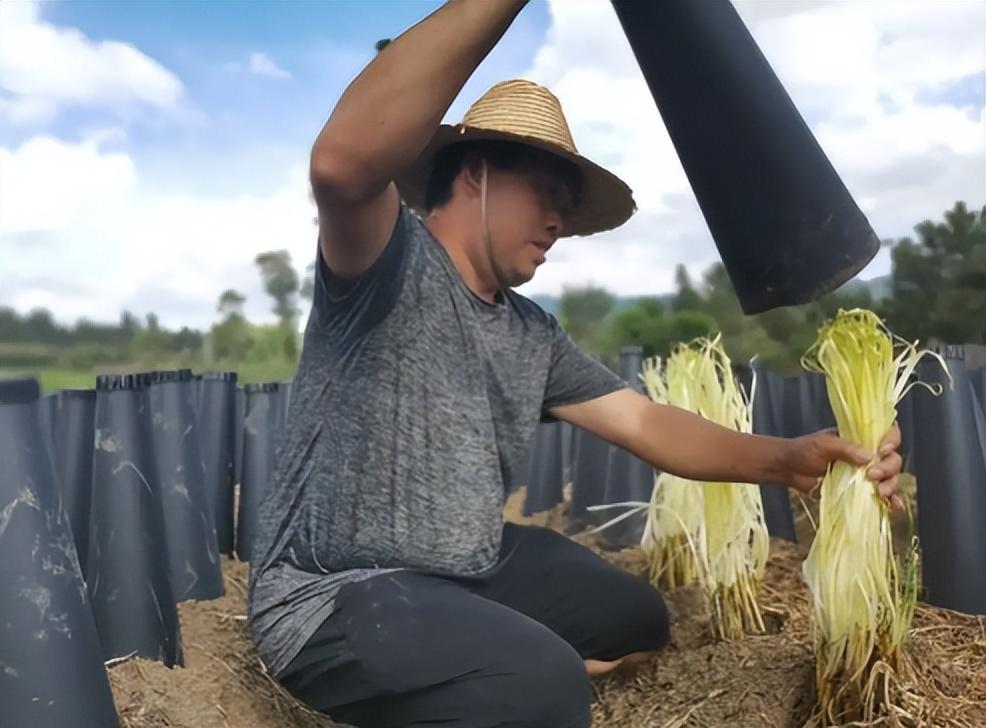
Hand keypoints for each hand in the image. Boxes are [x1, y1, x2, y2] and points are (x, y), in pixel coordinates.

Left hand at [780, 424, 903, 510]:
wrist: (789, 469)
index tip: (882, 451)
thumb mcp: (823, 445)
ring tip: (879, 492)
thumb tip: (869, 457)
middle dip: (888, 468)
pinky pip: (882, 494)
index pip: (887, 434)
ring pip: (890, 477)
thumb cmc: (804, 451)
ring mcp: (865, 473)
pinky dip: (891, 500)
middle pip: (892, 459)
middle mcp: (868, 455)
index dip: (891, 441)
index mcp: (860, 438)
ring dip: (890, 485)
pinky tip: (894, 506)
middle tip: (871, 475)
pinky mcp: (861, 489)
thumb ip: (845, 448)